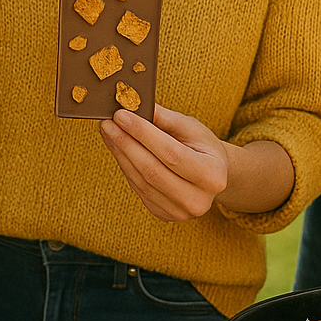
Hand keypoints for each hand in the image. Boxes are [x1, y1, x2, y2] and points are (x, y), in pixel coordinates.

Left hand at [99, 105, 227, 220]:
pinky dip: (125, 165)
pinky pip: (138, 187)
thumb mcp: (191, 127)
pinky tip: (116, 147)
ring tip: (108, 132)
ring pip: (141, 181)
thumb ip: (165, 118)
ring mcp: (179, 211)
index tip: (121, 115)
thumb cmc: (202, 146)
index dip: (143, 134)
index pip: (170, 153)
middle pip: (152, 170)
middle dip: (125, 143)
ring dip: (120, 154)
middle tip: (107, 122)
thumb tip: (136, 106)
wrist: (212, 175)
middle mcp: (198, 200)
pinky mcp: (163, 214)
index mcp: (212, 175)